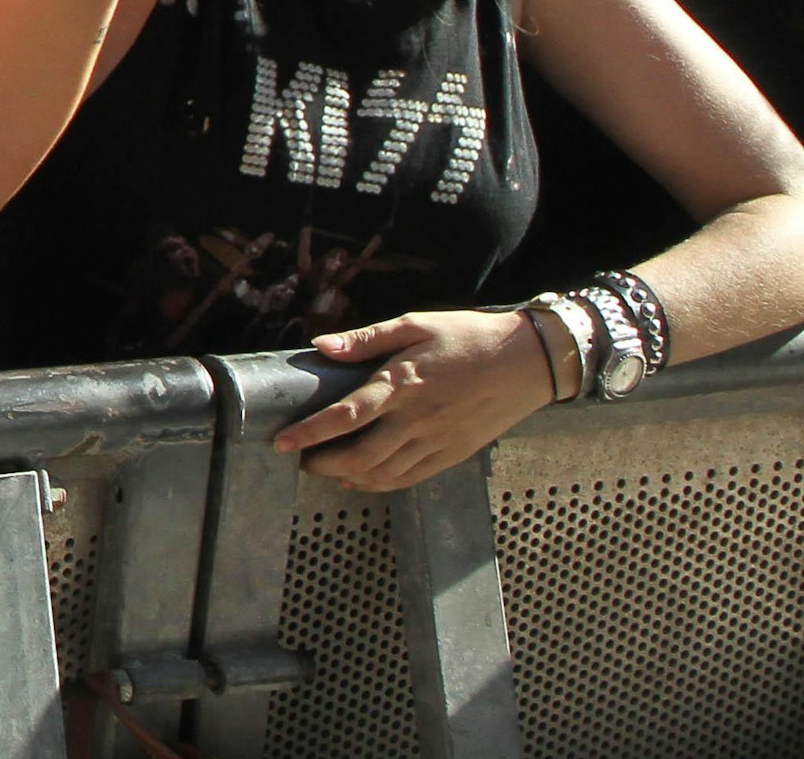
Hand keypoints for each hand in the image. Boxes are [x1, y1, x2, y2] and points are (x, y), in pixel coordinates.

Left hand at [280, 309, 558, 490]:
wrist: (528, 361)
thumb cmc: (467, 336)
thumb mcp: (415, 324)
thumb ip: (367, 339)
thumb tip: (322, 345)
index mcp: (403, 384)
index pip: (347, 415)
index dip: (310, 432)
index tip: (281, 443)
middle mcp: (417, 419)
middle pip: (361, 455)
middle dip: (323, 462)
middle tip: (300, 459)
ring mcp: (438, 441)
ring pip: (385, 473)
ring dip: (348, 477)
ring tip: (324, 469)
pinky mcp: (454, 453)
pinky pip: (411, 477)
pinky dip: (381, 484)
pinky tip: (362, 479)